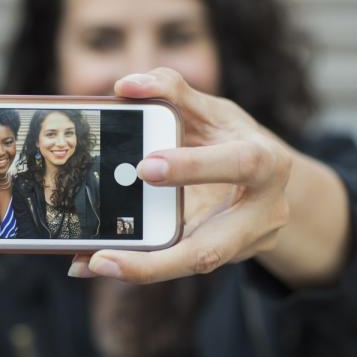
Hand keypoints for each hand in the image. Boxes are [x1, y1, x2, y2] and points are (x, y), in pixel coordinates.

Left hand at [69, 68, 292, 283]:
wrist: (265, 181)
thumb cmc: (230, 138)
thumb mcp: (210, 109)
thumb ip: (170, 90)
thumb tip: (125, 86)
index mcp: (267, 164)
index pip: (240, 164)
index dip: (194, 167)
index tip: (145, 167)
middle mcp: (262, 215)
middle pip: (211, 249)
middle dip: (157, 261)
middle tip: (102, 258)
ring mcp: (242, 246)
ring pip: (188, 267)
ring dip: (137, 270)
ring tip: (88, 264)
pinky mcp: (218, 261)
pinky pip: (173, 265)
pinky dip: (132, 266)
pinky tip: (88, 262)